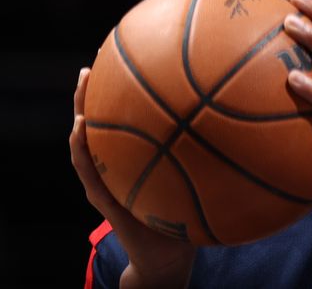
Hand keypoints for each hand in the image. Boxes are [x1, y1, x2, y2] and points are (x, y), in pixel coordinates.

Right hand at [70, 68, 194, 287]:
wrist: (167, 254)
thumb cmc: (183, 211)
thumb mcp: (194, 173)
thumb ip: (201, 147)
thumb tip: (232, 111)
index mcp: (131, 154)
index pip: (119, 117)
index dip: (115, 89)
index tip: (118, 58)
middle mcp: (114, 165)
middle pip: (97, 125)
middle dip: (90, 97)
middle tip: (90, 70)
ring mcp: (105, 183)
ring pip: (84, 148)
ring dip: (79, 122)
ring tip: (81, 98)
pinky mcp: (105, 203)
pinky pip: (91, 177)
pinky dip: (83, 155)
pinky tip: (82, 134)